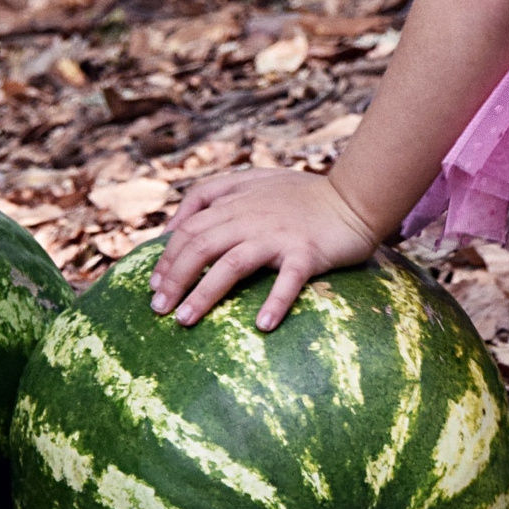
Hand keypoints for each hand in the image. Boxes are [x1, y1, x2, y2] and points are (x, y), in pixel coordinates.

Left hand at [152, 170, 382, 330]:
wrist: (354, 197)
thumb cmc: (303, 195)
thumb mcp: (254, 182)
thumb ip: (214, 194)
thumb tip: (173, 225)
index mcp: (237, 201)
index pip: (189, 228)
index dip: (167, 257)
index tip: (154, 285)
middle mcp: (251, 216)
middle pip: (200, 246)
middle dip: (174, 279)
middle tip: (158, 310)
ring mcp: (279, 234)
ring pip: (231, 264)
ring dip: (204, 294)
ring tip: (184, 320)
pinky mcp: (307, 252)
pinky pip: (287, 280)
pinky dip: (274, 302)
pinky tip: (262, 326)